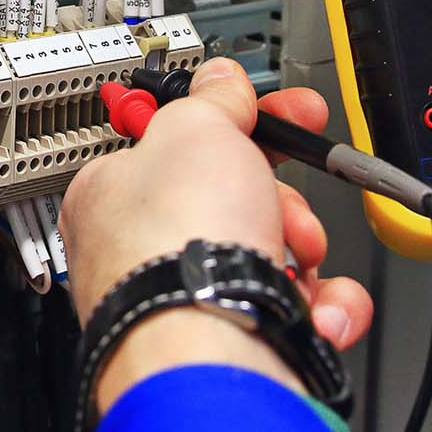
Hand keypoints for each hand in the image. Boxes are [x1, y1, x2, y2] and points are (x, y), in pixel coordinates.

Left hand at [59, 57, 373, 411]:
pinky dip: (318, 309)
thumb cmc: (176, 244)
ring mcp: (183, 305)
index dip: (235, 123)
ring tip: (296, 260)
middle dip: (280, 199)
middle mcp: (140, 254)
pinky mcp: (228, 348)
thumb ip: (212, 101)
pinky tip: (314, 308)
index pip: (178, 144)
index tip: (280, 114)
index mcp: (112, 195)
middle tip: (285, 200)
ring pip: (269, 258)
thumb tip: (220, 81)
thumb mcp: (197, 131)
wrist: (207, 350)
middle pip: (232, 204)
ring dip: (301, 254)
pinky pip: (291, 315)